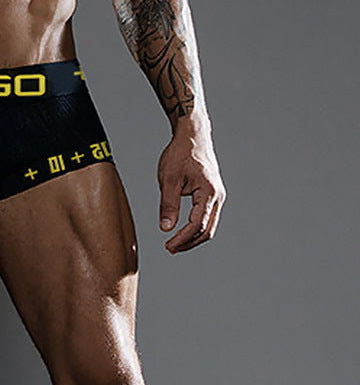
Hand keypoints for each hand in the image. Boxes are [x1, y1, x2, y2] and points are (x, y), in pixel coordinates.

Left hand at [157, 122, 225, 253]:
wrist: (192, 136)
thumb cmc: (180, 153)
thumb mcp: (169, 178)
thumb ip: (168, 204)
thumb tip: (166, 228)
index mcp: (208, 192)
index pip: (197, 224)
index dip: (183, 238)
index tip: (168, 246)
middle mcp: (217, 196)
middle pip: (206, 230)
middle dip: (188, 242)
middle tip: (170, 248)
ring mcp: (217, 196)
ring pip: (208, 225)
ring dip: (192, 237)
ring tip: (174, 243)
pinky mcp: (212, 194)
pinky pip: (207, 216)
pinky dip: (195, 227)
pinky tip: (182, 230)